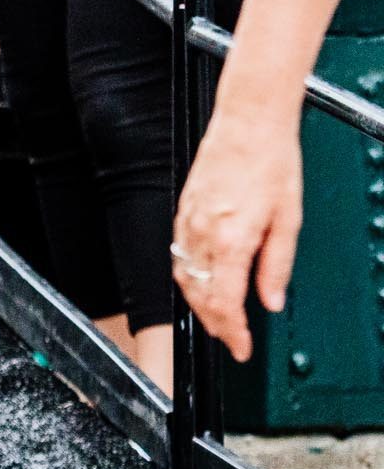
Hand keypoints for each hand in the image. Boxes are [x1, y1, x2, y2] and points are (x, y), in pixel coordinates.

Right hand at [171, 103, 304, 363]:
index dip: (232, 331)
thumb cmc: (272, 162)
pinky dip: (187, 275)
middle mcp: (204, 232)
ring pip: (183, 275)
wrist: (248, 122)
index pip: (224, 301)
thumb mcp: (289, 219)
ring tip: (217, 316)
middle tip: (231, 338)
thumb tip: (271, 299)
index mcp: (232, 239)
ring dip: (197, 301)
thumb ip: (277, 264)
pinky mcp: (183, 206)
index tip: (241, 347)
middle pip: (199, 294)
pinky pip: (179, 251)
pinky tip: (200, 278)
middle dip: (214, 322)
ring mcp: (188, 218)